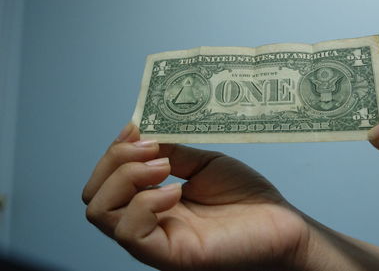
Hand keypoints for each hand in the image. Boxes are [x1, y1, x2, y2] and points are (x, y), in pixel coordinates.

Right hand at [82, 124, 309, 270]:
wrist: (280, 222)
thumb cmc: (246, 197)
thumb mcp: (203, 163)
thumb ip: (170, 151)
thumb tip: (139, 133)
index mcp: (151, 200)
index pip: (106, 180)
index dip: (114, 150)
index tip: (136, 128)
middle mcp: (146, 221)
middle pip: (93, 196)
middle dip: (114, 161)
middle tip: (152, 149)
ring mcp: (155, 240)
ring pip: (100, 213)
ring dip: (126, 178)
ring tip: (164, 167)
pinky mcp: (171, 255)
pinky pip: (130, 233)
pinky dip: (146, 203)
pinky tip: (176, 192)